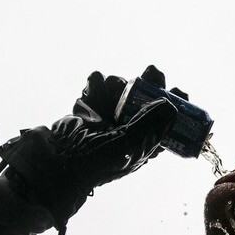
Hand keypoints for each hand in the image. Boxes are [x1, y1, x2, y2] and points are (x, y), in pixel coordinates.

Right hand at [0, 66, 185, 234]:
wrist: (54, 162)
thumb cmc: (94, 161)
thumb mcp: (128, 144)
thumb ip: (149, 123)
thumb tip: (171, 105)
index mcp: (142, 145)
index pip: (165, 124)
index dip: (175, 108)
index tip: (181, 91)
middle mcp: (127, 131)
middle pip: (146, 102)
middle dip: (149, 85)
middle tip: (152, 72)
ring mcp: (107, 120)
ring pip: (121, 93)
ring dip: (119, 84)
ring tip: (113, 85)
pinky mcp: (88, 111)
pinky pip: (97, 91)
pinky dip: (96, 84)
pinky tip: (94, 85)